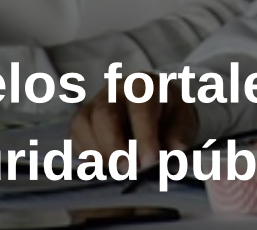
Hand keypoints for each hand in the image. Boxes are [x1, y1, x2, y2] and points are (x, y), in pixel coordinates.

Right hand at [70, 75, 196, 168]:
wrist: (156, 109)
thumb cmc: (168, 115)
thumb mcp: (181, 120)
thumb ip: (178, 135)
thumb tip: (177, 151)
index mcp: (143, 84)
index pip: (140, 106)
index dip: (144, 135)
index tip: (151, 161)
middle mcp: (115, 90)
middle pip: (105, 115)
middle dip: (115, 146)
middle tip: (128, 170)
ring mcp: (95, 103)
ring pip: (84, 125)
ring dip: (99, 154)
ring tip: (117, 172)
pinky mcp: (82, 121)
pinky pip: (76, 138)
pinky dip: (87, 156)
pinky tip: (104, 167)